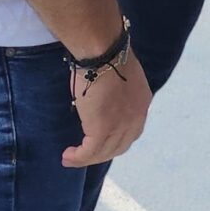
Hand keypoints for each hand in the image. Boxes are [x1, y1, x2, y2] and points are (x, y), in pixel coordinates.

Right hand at [64, 51, 151, 167]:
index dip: (116, 139)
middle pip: (120, 146)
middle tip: (84, 154)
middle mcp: (136, 117)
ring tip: (70, 158)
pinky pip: (90, 152)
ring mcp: (121, 125)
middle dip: (101, 153)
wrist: (103, 51)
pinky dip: (78, 157)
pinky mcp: (102, 130)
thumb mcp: (118, 77)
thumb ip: (115, 92)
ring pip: (105, 152)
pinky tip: (67, 156)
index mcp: (142, 102)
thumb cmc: (105, 55)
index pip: (132, 130)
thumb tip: (101, 99)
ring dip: (87, 158)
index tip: (100, 141)